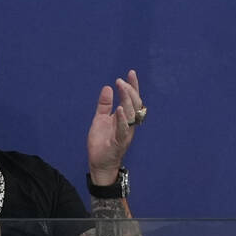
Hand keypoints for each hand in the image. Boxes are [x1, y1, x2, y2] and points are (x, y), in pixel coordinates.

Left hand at [86, 69, 143, 184]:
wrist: (99, 163)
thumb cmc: (102, 142)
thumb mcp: (100, 119)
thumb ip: (104, 105)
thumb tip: (107, 87)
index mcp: (125, 118)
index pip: (132, 99)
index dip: (133, 86)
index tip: (131, 73)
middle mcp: (129, 124)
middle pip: (135, 104)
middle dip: (130, 91)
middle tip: (121, 80)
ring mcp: (125, 133)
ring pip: (132, 114)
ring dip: (127, 100)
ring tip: (121, 87)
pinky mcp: (119, 142)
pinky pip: (123, 129)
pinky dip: (122, 119)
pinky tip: (119, 109)